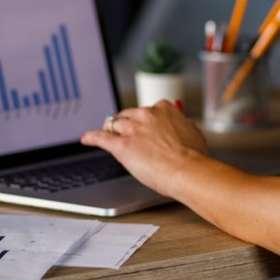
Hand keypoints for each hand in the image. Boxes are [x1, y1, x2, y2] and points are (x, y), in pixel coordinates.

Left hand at [81, 101, 207, 198]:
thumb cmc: (193, 156)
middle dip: (126, 123)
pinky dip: (92, 137)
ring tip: (104, 132)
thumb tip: (183, 122)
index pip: (148, 109)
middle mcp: (146, 115)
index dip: (145, 120)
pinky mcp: (121, 146)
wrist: (186, 170)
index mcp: (164, 109)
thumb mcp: (194, 132)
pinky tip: (86, 138)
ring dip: (109, 128)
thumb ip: (184, 124)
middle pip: (129, 114)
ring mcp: (132, 129)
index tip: (145, 126)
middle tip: (126, 132)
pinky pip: (101, 137)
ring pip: (114, 123)